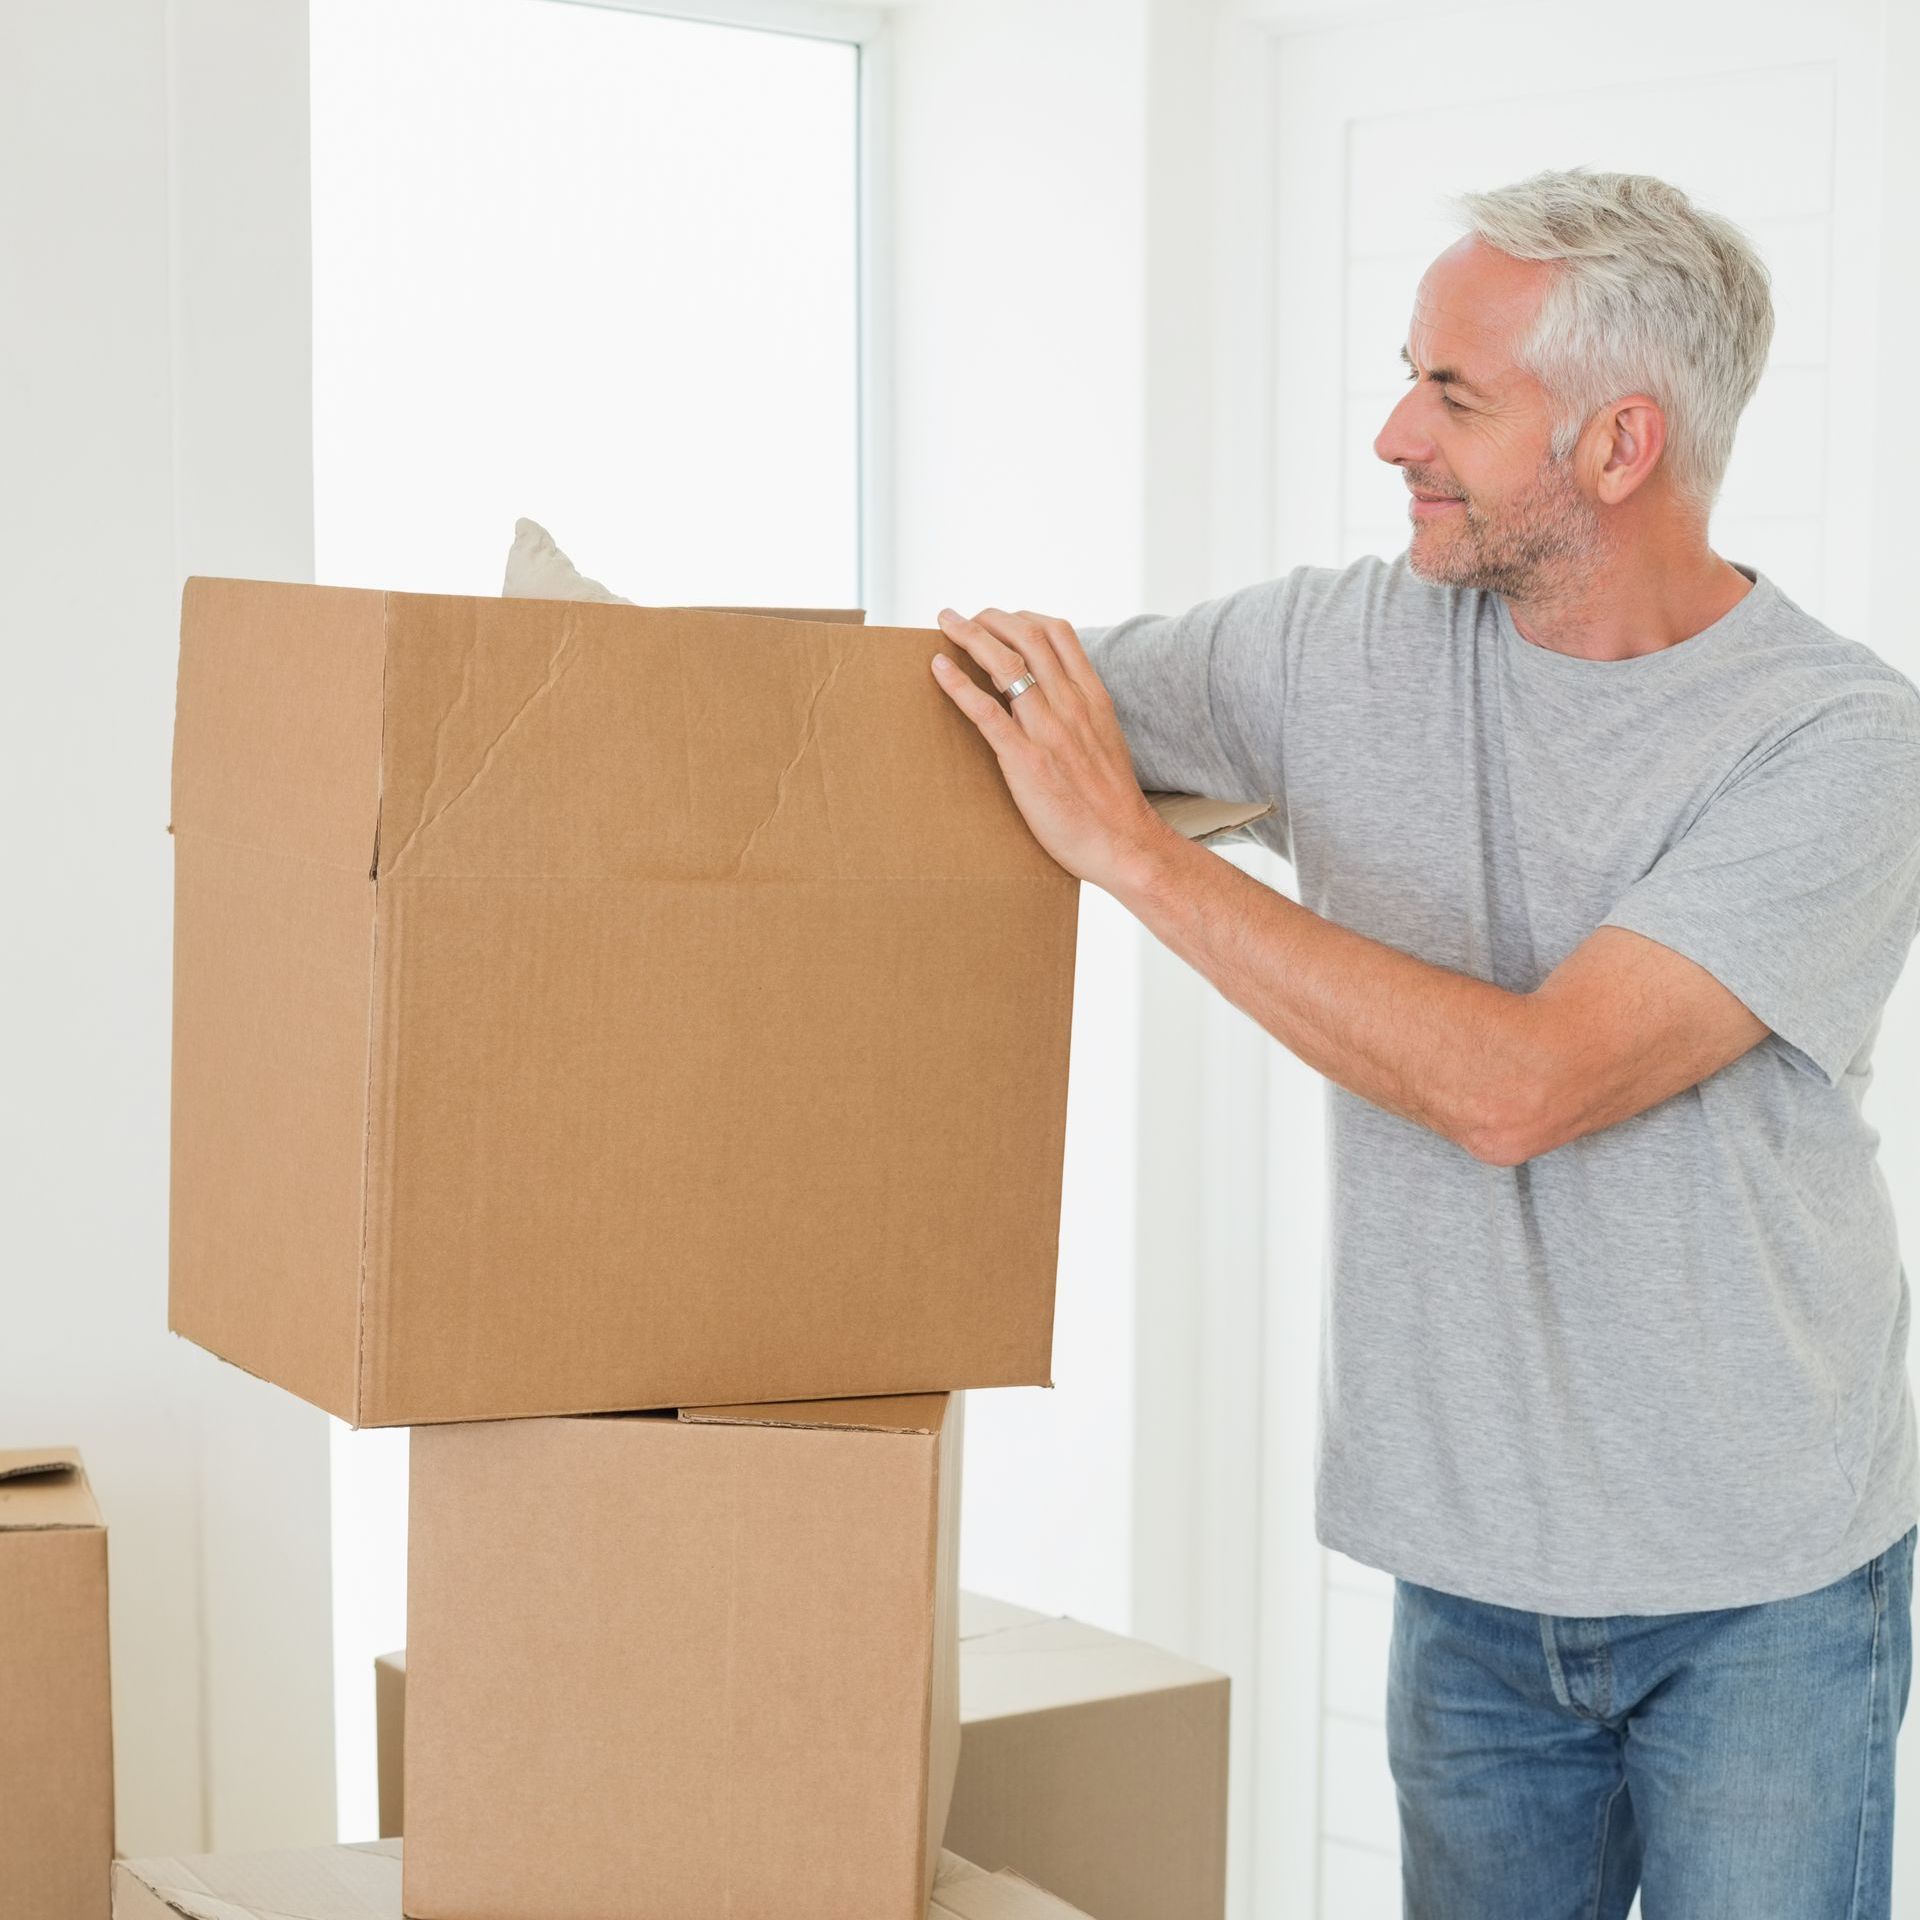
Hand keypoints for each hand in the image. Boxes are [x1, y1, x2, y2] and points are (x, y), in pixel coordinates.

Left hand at [930, 606, 1175, 893]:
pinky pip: (987, 713)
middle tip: (961, 617)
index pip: (1059, 633)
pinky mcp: (1026, 761)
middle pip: (1028, 636)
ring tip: (945, 624)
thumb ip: (1081, 712)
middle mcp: (1070, 705)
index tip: (1000, 617)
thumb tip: (1054, 695)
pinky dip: (958, 684)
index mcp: (1092, 697)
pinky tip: (938, 668)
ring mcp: (1048, 730)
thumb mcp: (1106, 740)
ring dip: (969, 635)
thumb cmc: (1111, 801)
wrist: (1123, 843)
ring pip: (1005, 663)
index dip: (1023, 615)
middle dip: (989, 617)